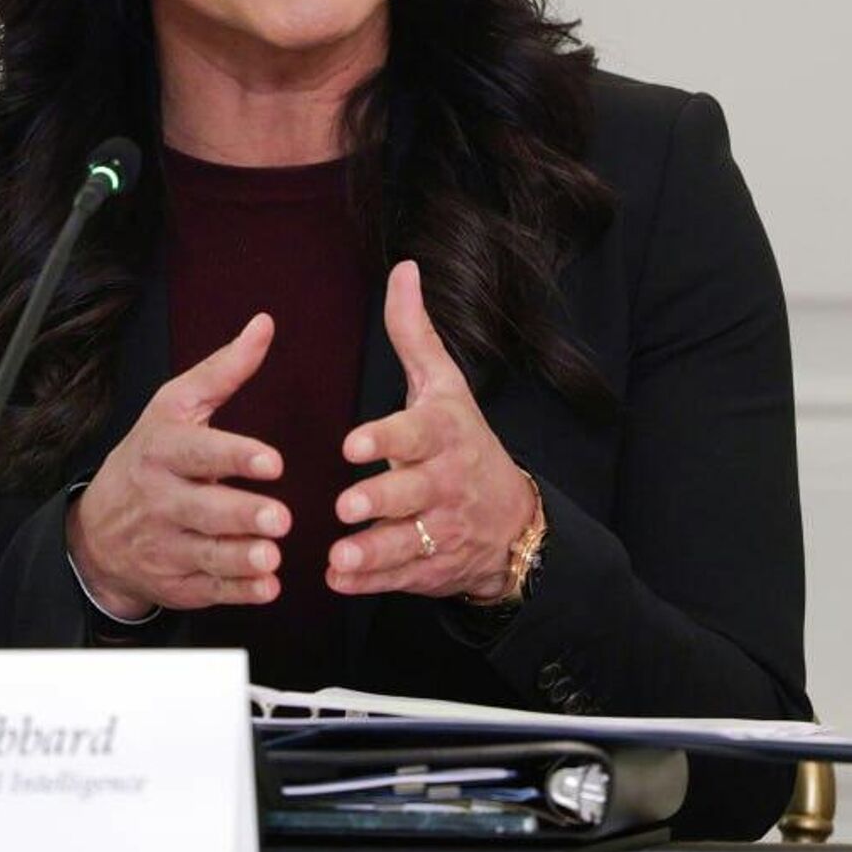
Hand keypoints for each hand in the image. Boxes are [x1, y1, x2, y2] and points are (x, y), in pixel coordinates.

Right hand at [67, 314, 290, 617]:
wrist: (98, 529)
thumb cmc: (150, 456)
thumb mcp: (176, 405)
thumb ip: (224, 370)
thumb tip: (264, 325)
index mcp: (163, 449)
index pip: (198, 452)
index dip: (235, 456)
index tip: (272, 461)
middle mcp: (161, 499)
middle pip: (203, 508)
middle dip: (241, 514)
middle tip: (280, 517)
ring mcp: (167, 544)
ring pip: (206, 553)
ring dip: (242, 558)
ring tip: (273, 556)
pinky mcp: (177, 581)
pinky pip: (209, 588)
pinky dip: (238, 592)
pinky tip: (266, 588)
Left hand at [327, 261, 534, 600]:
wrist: (512, 521)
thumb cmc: (464, 440)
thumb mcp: (445, 386)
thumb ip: (416, 333)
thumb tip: (404, 269)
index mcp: (444, 434)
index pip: (418, 434)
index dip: (387, 438)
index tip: (354, 442)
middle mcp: (445, 483)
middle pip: (412, 492)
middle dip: (379, 500)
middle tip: (345, 505)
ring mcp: (441, 529)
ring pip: (406, 542)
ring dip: (372, 551)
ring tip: (338, 556)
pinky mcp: (431, 565)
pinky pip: (400, 577)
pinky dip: (370, 582)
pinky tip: (339, 581)